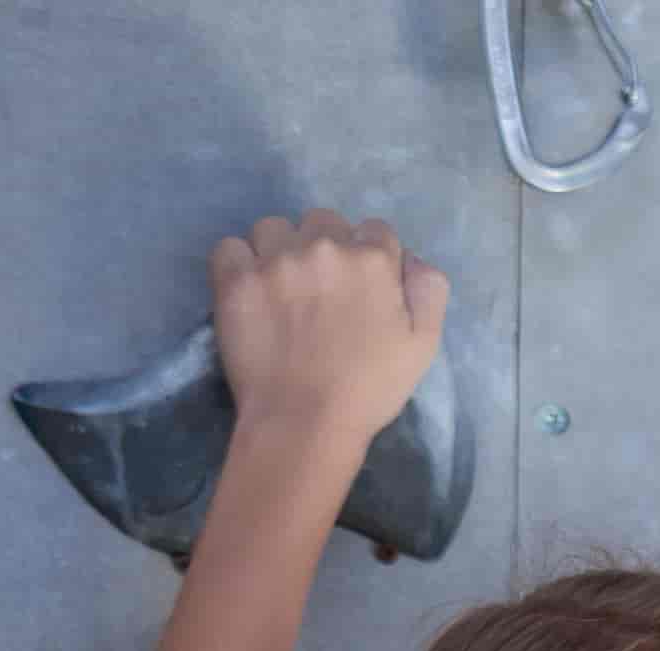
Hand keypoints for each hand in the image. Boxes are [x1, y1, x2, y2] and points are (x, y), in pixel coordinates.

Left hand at [209, 212, 448, 455]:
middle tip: (321, 288)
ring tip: (281, 286)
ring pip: (275, 227)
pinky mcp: (235, 279)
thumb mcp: (424, 345)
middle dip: (326, 246)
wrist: (304, 421)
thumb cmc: (369, 390)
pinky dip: (239, 262)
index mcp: (372, 260)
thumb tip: (411, 259)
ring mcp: (275, 260)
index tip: (362, 288)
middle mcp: (323, 247)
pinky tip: (249, 288)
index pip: (375, 231)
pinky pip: (230, 246)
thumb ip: (428, 291)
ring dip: (280, 248)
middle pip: (324, 221)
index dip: (371, 257)